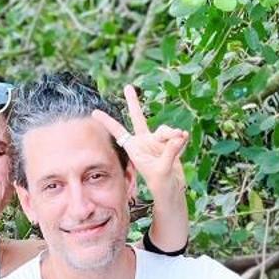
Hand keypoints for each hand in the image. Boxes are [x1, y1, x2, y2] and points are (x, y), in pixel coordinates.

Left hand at [94, 84, 188, 202]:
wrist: (172, 191)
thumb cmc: (161, 185)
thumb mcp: (163, 169)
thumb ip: (170, 151)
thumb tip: (178, 136)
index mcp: (135, 148)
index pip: (119, 132)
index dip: (107, 122)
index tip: (94, 112)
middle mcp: (144, 142)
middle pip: (138, 118)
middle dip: (133, 102)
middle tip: (128, 87)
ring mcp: (157, 141)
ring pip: (165, 129)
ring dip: (173, 133)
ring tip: (180, 139)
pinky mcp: (169, 143)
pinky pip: (176, 136)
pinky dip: (180, 140)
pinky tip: (183, 142)